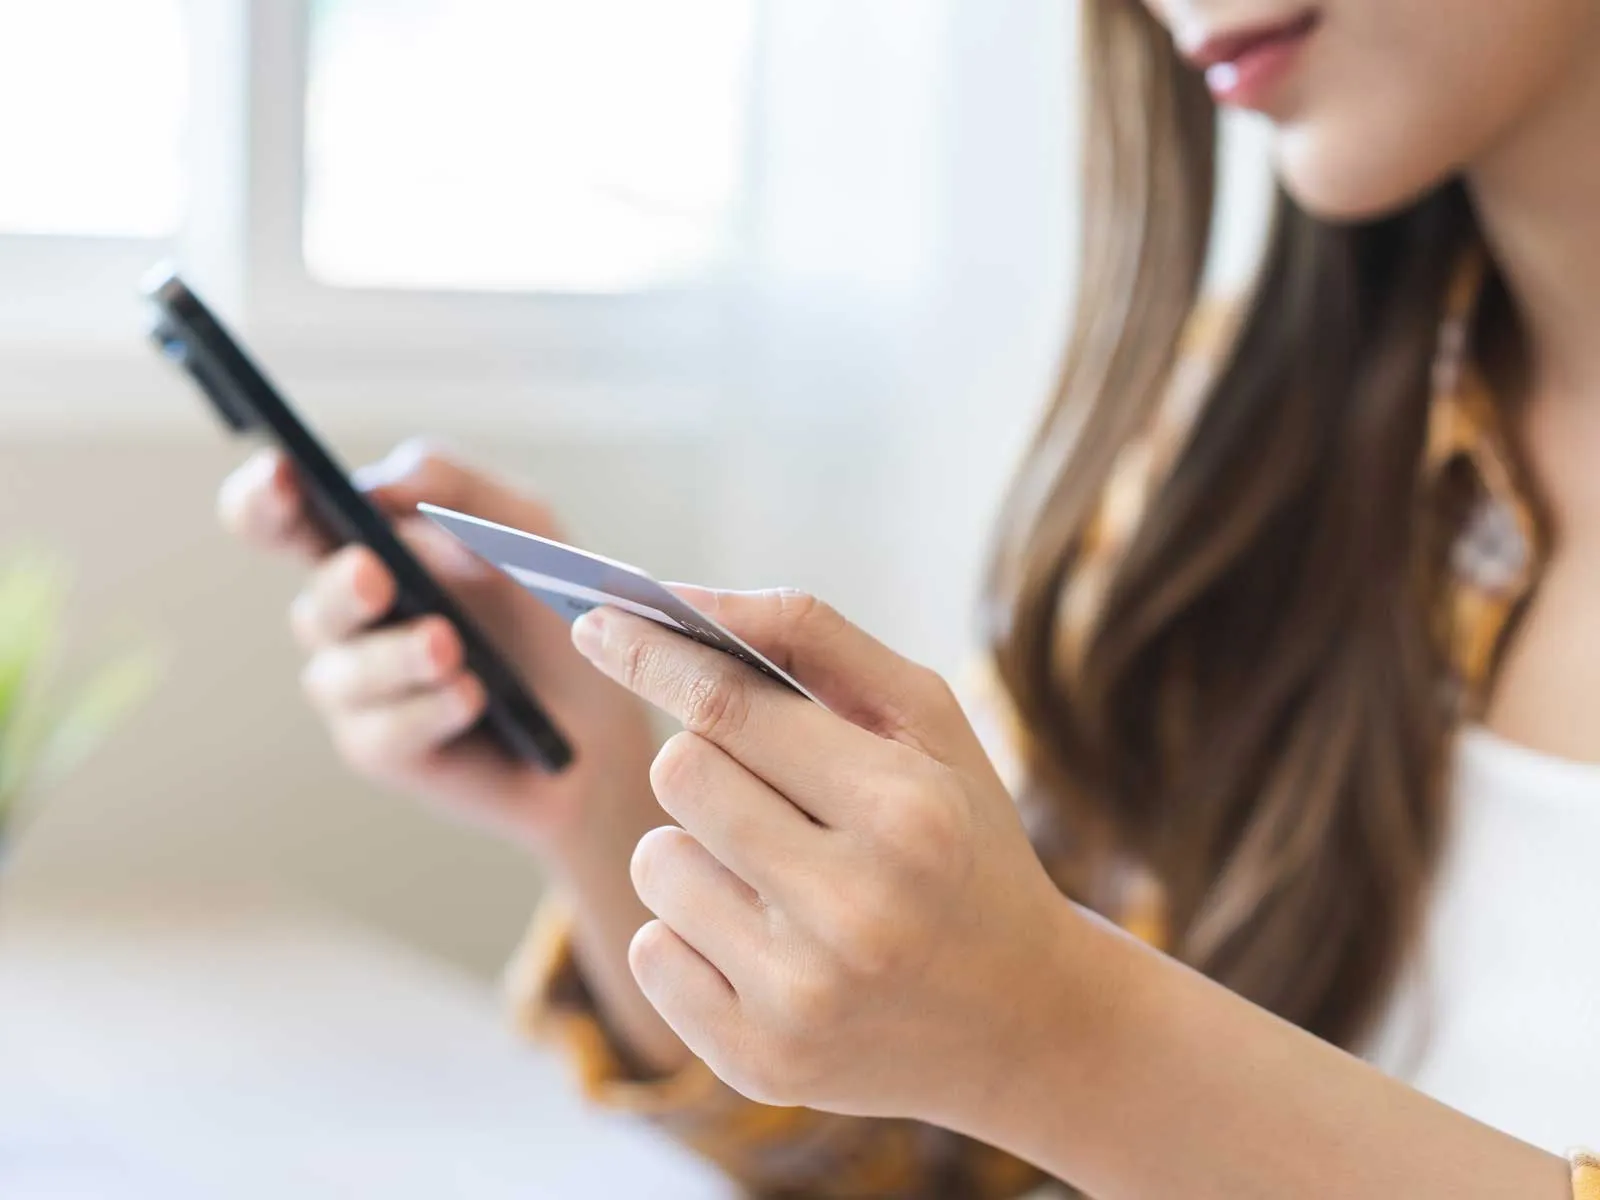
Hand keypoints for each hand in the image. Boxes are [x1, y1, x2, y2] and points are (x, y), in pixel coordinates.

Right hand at [217, 440, 660, 852]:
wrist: (601, 713)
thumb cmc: (548, 607)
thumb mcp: (523, 527)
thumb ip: (457, 487)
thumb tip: (381, 483)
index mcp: (363, 545)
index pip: (283, 519)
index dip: (265, 497)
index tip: (282, 475)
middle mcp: (346, 615)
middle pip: (316, 598)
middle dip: (342, 586)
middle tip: (376, 577)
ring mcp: (357, 684)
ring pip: (344, 670)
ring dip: (395, 656)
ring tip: (447, 647)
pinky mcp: (381, 747)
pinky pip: (383, 732)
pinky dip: (428, 710)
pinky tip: (469, 696)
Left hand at [569, 587, 1073, 1121]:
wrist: (1027, 1020)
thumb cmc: (965, 845)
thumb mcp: (929, 726)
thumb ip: (816, 643)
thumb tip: (689, 603)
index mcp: (903, 810)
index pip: (730, 708)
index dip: (652, 656)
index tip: (596, 623)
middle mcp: (852, 906)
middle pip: (679, 774)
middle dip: (704, 761)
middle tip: (763, 787)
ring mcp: (800, 996)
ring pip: (655, 861)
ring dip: (694, 850)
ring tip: (778, 877)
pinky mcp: (759, 1063)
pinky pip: (650, 952)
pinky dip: (689, 933)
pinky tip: (766, 944)